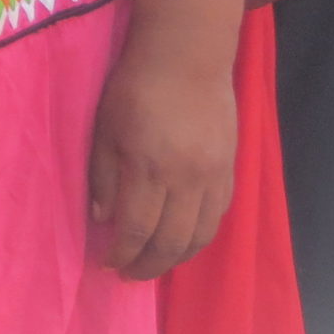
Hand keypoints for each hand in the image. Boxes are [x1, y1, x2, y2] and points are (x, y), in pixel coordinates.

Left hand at [87, 49, 233, 278]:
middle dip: (147, 265)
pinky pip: (217, 218)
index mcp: (147, 166)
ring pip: (199, 237)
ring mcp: (212, 177)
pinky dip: (199, 238)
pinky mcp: (230, 170)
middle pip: (170, 242)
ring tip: (154, 265)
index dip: (121, 253)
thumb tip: (102, 219)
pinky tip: (182, 243)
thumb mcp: (104, 127)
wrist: (187, 56)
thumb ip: (103, 175)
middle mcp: (185, 179)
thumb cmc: (133, 85)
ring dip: (176, 259)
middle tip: (128, 276)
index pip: (135, 228)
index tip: (106, 265)